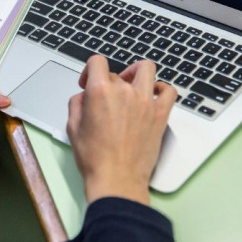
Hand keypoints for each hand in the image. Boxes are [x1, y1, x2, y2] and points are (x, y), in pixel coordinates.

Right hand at [67, 55, 175, 204]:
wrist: (116, 180)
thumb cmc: (94, 159)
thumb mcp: (72, 127)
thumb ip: (77, 103)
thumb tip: (85, 96)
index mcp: (100, 92)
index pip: (96, 61)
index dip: (89, 70)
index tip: (87, 83)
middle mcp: (125, 91)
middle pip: (116, 73)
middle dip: (108, 83)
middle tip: (105, 101)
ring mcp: (146, 101)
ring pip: (146, 69)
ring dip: (136, 73)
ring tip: (130, 85)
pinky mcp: (160, 114)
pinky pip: (168, 90)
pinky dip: (161, 88)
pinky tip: (153, 95)